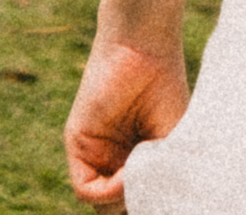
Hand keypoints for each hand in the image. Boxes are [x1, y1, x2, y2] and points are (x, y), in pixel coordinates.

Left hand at [65, 37, 189, 207]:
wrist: (144, 46)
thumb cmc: (165, 87)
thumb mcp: (168, 143)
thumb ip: (151, 179)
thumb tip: (140, 208)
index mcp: (135, 161)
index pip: (134, 201)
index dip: (148, 205)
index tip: (165, 202)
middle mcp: (113, 160)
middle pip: (116, 208)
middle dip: (134, 207)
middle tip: (153, 200)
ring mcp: (95, 154)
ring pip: (101, 205)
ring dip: (124, 200)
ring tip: (148, 177)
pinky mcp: (78, 143)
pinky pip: (85, 187)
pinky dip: (108, 190)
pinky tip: (128, 171)